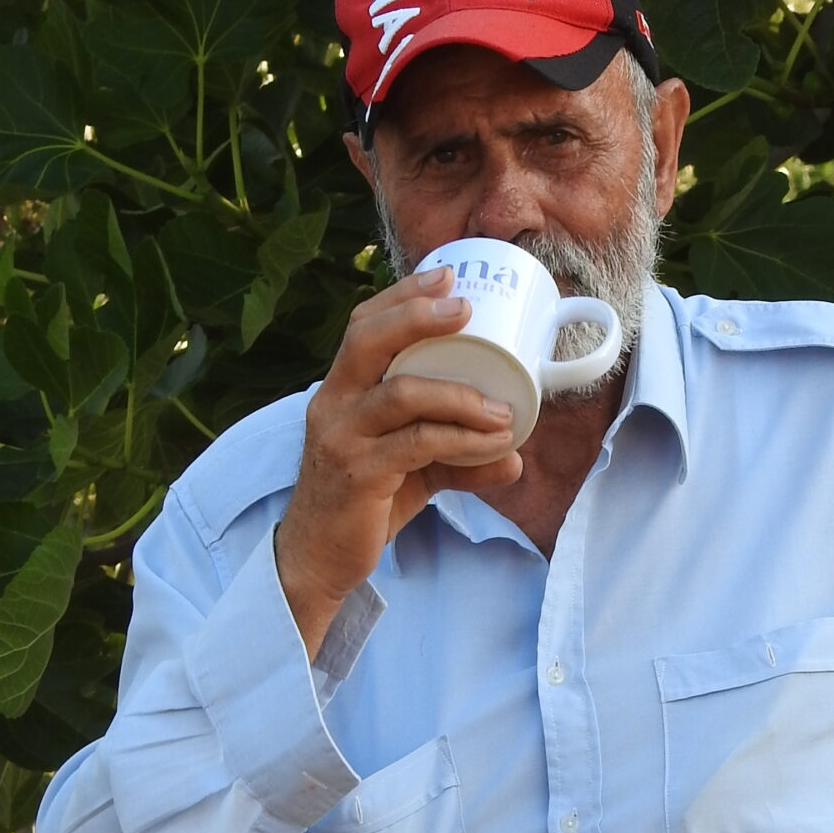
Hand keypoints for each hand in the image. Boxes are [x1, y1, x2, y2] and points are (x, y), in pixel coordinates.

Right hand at [275, 269, 522, 656]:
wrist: (319, 558)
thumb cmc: (363, 502)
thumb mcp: (414, 470)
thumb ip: (459, 458)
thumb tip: (514, 457)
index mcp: (340, 389)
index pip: (363, 325)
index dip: (402, 296)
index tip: (446, 274)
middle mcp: (332, 404)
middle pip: (369, 340)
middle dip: (418, 316)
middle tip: (467, 309)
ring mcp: (341, 438)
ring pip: (401, 393)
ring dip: (461, 396)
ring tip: (505, 409)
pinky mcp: (357, 474)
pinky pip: (416, 444)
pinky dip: (461, 439)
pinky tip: (494, 443)